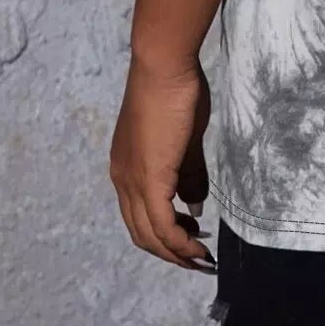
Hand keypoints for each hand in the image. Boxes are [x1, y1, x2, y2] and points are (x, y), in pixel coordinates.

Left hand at [109, 55, 214, 269]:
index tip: (192, 237)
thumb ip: (188, 175)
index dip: (164, 234)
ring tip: (202, 258)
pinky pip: (163, 224)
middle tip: (198, 258)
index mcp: (126, 169)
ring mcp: (132, 182)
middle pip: (141, 233)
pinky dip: (179, 242)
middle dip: (170, 252)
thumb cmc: (175, 93)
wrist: (163, 67)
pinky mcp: (150, 180)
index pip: (139, 216)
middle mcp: (122, 181)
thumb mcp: (184, 141)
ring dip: (176, 253)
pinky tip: (198, 246)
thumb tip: (194, 208)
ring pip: (150, 234)